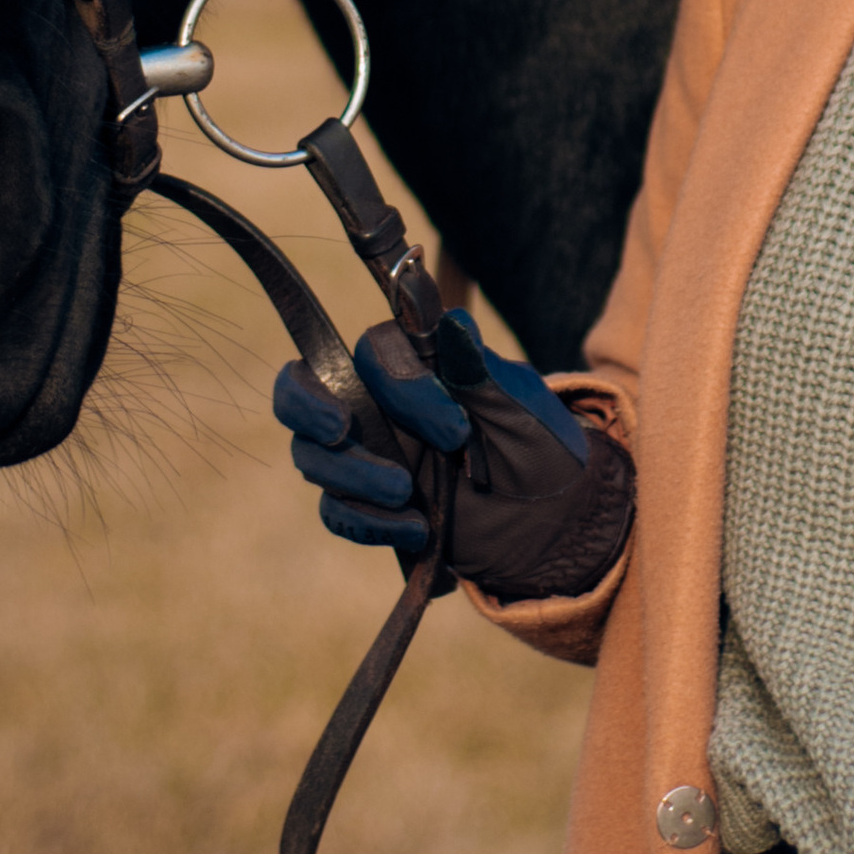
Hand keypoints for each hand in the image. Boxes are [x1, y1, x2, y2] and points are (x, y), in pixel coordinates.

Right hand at [273, 309, 636, 600]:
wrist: (553, 522)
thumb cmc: (540, 449)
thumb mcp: (522, 410)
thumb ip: (480, 371)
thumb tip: (451, 323)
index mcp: (415, 365)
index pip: (373, 352)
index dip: (401, 385)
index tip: (455, 429)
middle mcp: (377, 403)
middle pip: (300, 388)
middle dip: (307, 406)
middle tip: (337, 429)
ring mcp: (366, 455)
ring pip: (312, 456)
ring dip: (350, 475)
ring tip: (404, 495)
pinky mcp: (367, 505)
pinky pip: (335, 511)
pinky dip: (366, 522)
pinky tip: (414, 531)